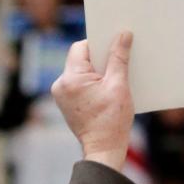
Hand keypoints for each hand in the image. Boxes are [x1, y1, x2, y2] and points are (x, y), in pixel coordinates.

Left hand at [52, 32, 134, 170]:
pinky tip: (107, 90)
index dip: (99, 43)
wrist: (103, 149)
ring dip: (97, 71)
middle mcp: (60, 84)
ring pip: (80, 71)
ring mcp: (61, 94)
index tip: (115, 46)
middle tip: (118, 63)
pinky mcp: (66, 102)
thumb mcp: (119, 85)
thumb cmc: (112, 120)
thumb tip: (123, 35)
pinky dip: (93, 82)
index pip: (81, 47)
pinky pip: (79, 83)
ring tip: (113, 80)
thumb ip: (119, 57)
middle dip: (100, 59)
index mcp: (71, 78)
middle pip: (80, 59)